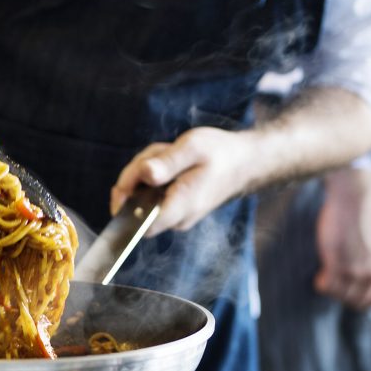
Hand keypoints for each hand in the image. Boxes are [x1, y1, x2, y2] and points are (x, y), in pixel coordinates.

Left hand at [110, 126, 252, 234]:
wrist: (244, 162)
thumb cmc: (220, 153)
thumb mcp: (192, 147)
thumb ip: (166, 162)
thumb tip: (145, 175)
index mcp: (181, 206)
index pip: (139, 222)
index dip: (126, 201)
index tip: (131, 177)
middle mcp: (177, 219)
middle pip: (136, 206)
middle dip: (137, 176)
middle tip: (159, 154)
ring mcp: (176, 217)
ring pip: (142, 198)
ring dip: (147, 173)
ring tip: (170, 154)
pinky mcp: (174, 210)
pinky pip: (152, 196)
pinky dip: (155, 177)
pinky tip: (171, 163)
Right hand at [314, 165, 370, 308]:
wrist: (357, 196)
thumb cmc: (368, 210)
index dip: (362, 298)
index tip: (351, 289)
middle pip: (358, 301)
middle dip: (344, 296)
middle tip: (335, 283)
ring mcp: (356, 270)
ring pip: (341, 296)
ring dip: (332, 289)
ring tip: (326, 276)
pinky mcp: (338, 264)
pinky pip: (328, 287)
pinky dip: (322, 284)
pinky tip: (320, 274)